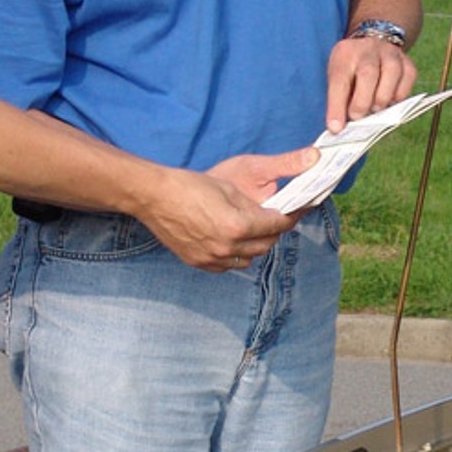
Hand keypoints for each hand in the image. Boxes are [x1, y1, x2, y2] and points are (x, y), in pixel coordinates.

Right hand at [140, 149, 315, 271]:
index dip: (290, 216)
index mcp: (238, 226)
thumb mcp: (228, 189)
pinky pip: (227, 265)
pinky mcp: (198, 263)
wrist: (154, 197)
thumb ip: (252, 205)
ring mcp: (212, 258)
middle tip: (276, 219)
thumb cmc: (189, 186)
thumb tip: (269, 213)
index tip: (297, 211)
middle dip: (274, 231)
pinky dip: (235, 256)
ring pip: (248, 259)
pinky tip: (232, 242)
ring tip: (253, 230)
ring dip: (256, 246)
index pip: (276, 225)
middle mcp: (227, 247)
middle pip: (265, 244)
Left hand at [325, 36, 417, 132]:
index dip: (337, 106)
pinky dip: (401, 93)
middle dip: (362, 101)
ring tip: (376, 109)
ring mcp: (389, 52)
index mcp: (344, 55)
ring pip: (392, 72)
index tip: (336, 128)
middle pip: (368, 74)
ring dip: (383, 97)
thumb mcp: (337, 77)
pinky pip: (409, 76)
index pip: (339, 81)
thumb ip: (339, 99)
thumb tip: (339, 128)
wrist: (371, 46)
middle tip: (357, 117)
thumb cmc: (351, 69)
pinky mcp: (406, 60)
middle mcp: (367, 49)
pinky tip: (391, 101)